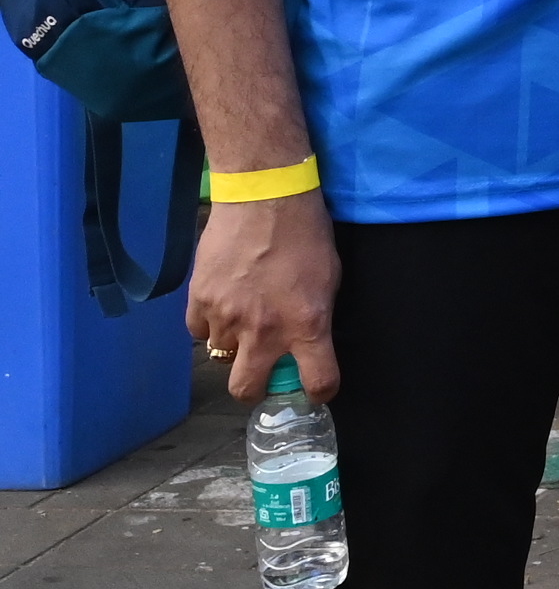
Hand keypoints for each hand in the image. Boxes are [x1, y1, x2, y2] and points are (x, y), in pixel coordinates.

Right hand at [187, 196, 337, 400]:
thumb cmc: (307, 234)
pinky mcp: (197, 300)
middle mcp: (263, 330)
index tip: (316, 387)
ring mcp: (225, 317)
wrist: (265, 198)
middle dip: (255, 388)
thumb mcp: (330, 279)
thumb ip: (315, 317)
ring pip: (221, 355)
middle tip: (263, 372)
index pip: (317, 381)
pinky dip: (209, 325)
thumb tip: (307, 341)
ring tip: (244, 315)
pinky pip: (198, 332)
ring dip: (234, 344)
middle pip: (245, 389)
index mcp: (306, 325)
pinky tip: (223, 303)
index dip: (319, 390)